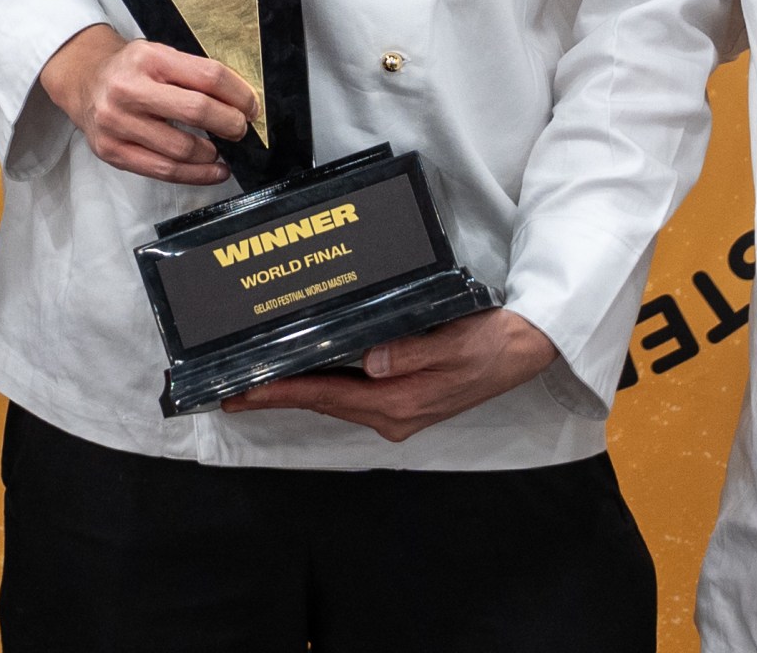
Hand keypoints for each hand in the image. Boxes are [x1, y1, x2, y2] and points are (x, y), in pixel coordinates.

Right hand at [37, 27, 255, 185]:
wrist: (84, 81)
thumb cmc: (131, 70)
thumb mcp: (160, 55)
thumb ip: (194, 74)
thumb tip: (241, 102)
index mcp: (149, 58)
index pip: (208, 76)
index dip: (238, 94)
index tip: (251, 106)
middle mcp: (129, 89)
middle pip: (197, 110)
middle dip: (230, 123)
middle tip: (240, 128)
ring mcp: (117, 123)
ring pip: (181, 148)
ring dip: (212, 153)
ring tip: (221, 150)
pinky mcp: (111, 151)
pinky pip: (162, 171)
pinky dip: (195, 175)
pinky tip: (212, 170)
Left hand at [223, 309, 558, 441]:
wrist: (524, 349)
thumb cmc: (490, 342)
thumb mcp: (454, 345)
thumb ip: (412, 353)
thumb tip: (371, 361)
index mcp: (397, 402)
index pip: (324, 396)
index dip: (279, 393)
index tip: (239, 393)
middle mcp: (392, 413)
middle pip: (321, 401)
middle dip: (276, 392)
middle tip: (232, 385)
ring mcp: (398, 409)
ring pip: (334, 397)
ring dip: (297, 388)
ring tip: (258, 376)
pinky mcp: (404, 399)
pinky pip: (351, 393)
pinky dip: (324, 382)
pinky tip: (307, 367)